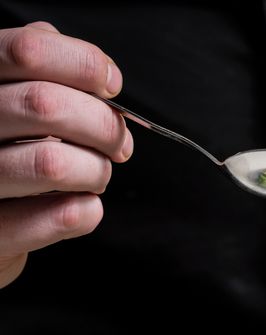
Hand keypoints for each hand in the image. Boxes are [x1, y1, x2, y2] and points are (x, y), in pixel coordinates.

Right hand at [0, 21, 132, 286]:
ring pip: (54, 164)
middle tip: (119, 144)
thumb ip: (40, 71)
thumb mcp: (10, 97)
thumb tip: (98, 71)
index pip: (26, 52)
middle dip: (103, 126)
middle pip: (46, 106)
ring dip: (96, 170)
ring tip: (96, 175)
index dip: (84, 65)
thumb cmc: (3, 151)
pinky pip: (61, 216)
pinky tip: (85, 204)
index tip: (112, 85)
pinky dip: (89, 209)